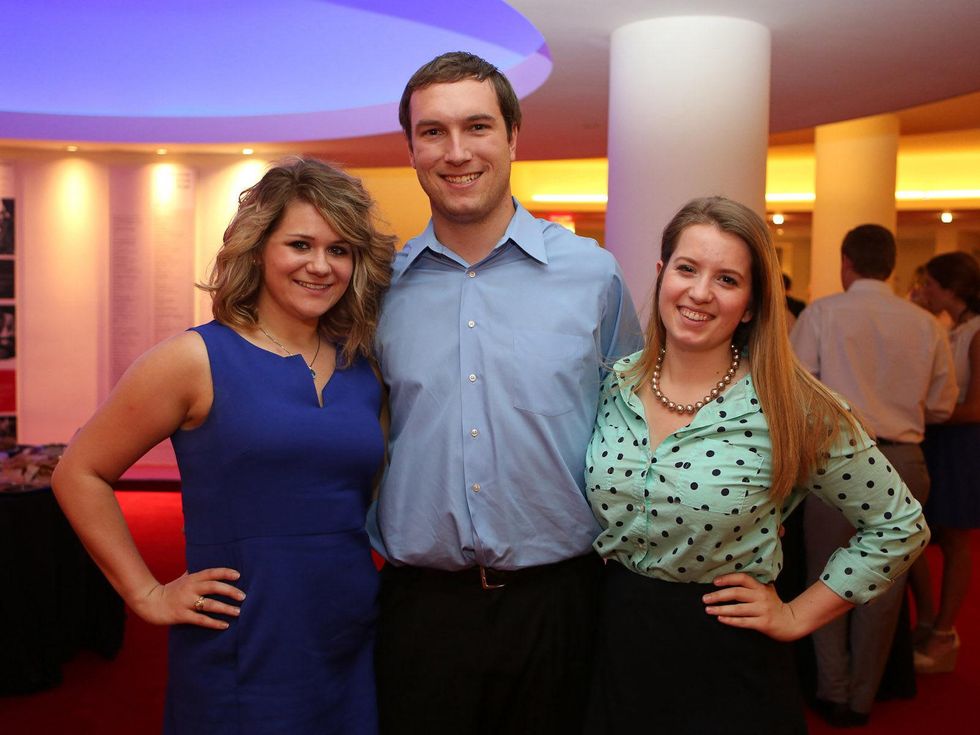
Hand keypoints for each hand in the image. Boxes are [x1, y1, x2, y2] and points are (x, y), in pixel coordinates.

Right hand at [130, 568, 244, 629]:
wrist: (148, 602)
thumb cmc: (169, 590)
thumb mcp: (182, 579)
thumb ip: (194, 574)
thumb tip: (206, 568)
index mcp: (192, 578)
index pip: (211, 573)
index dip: (225, 573)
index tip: (238, 575)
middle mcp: (190, 588)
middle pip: (213, 587)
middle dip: (230, 591)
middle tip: (243, 596)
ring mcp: (185, 602)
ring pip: (209, 604)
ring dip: (225, 608)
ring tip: (238, 612)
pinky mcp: (181, 615)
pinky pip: (200, 619)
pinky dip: (214, 623)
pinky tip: (225, 625)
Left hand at [703, 572, 801, 641]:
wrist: (791, 622)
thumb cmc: (774, 604)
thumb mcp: (767, 590)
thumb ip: (753, 584)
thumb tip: (730, 577)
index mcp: (761, 587)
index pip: (742, 578)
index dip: (728, 579)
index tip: (715, 582)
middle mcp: (761, 597)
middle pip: (736, 593)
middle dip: (718, 595)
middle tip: (705, 598)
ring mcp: (763, 610)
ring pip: (738, 609)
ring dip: (721, 609)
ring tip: (708, 609)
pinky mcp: (763, 623)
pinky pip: (743, 622)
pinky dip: (731, 620)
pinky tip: (720, 618)